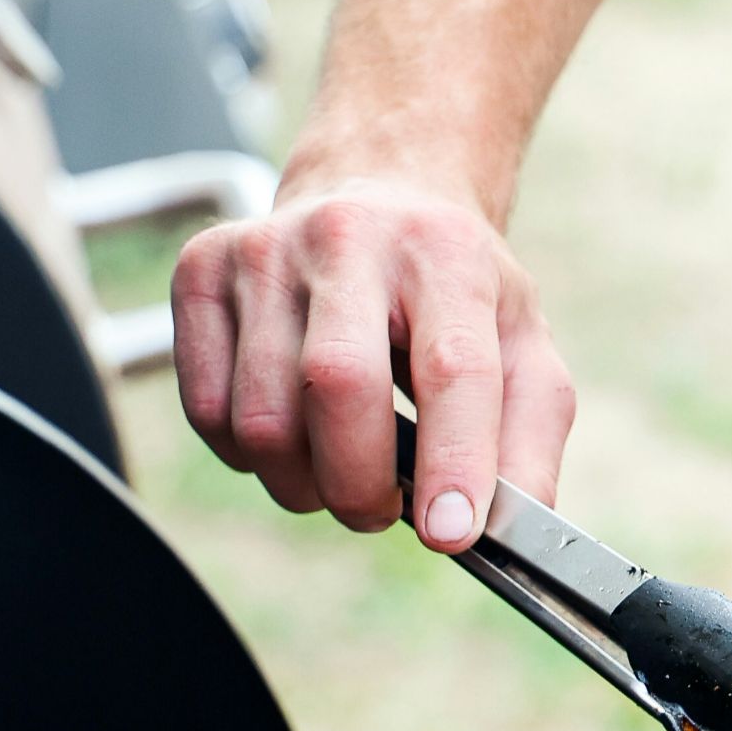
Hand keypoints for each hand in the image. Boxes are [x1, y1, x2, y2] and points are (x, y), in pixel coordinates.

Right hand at [172, 179, 574, 550]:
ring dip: (304, 482)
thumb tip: (514, 528)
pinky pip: (207, 410)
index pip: (452, 367)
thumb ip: (530, 441)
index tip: (451, 532)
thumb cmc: (456, 295)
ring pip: (261, 417)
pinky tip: (293, 433)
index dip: (453, 459)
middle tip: (382, 510)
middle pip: (337, 387)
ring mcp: (265, 249)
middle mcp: (351, 237)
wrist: (379, 198)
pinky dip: (250, 456)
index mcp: (448, 254)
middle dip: (360, 485)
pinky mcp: (201, 271)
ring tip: (341, 469)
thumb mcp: (523, 350)